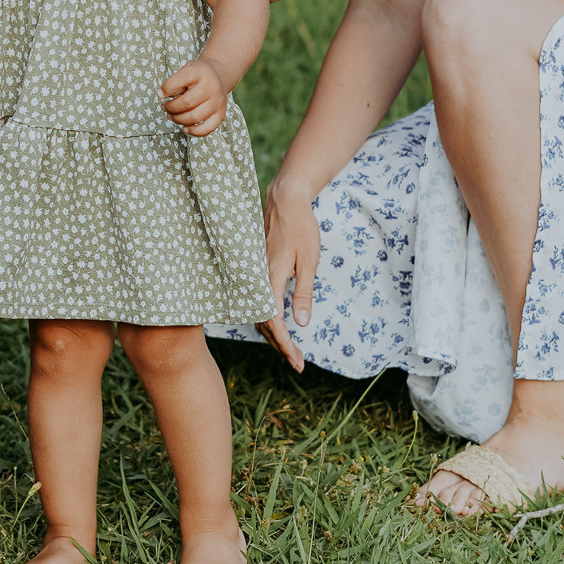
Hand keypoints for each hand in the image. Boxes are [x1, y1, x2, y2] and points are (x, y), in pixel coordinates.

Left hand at [160, 59, 230, 137]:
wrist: (219, 76)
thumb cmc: (198, 75)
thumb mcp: (186, 70)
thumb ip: (174, 82)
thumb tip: (162, 95)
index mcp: (200, 72)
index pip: (181, 80)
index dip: (167, 89)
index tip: (160, 95)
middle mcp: (212, 87)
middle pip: (187, 103)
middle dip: (171, 108)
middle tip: (165, 107)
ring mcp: (217, 102)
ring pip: (195, 117)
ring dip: (178, 120)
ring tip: (171, 116)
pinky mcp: (221, 113)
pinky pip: (207, 128)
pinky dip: (194, 131)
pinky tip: (185, 128)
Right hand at [259, 181, 316, 371]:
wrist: (285, 201)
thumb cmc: (301, 229)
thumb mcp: (309, 262)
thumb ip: (303, 293)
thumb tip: (301, 323)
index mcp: (269, 280)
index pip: (273, 323)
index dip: (284, 345)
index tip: (296, 361)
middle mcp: (257, 280)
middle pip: (264, 324)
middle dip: (280, 346)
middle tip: (298, 362)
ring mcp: (254, 275)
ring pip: (259, 314)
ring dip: (273, 334)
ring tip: (290, 350)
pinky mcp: (255, 272)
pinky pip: (257, 302)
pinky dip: (268, 318)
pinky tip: (277, 324)